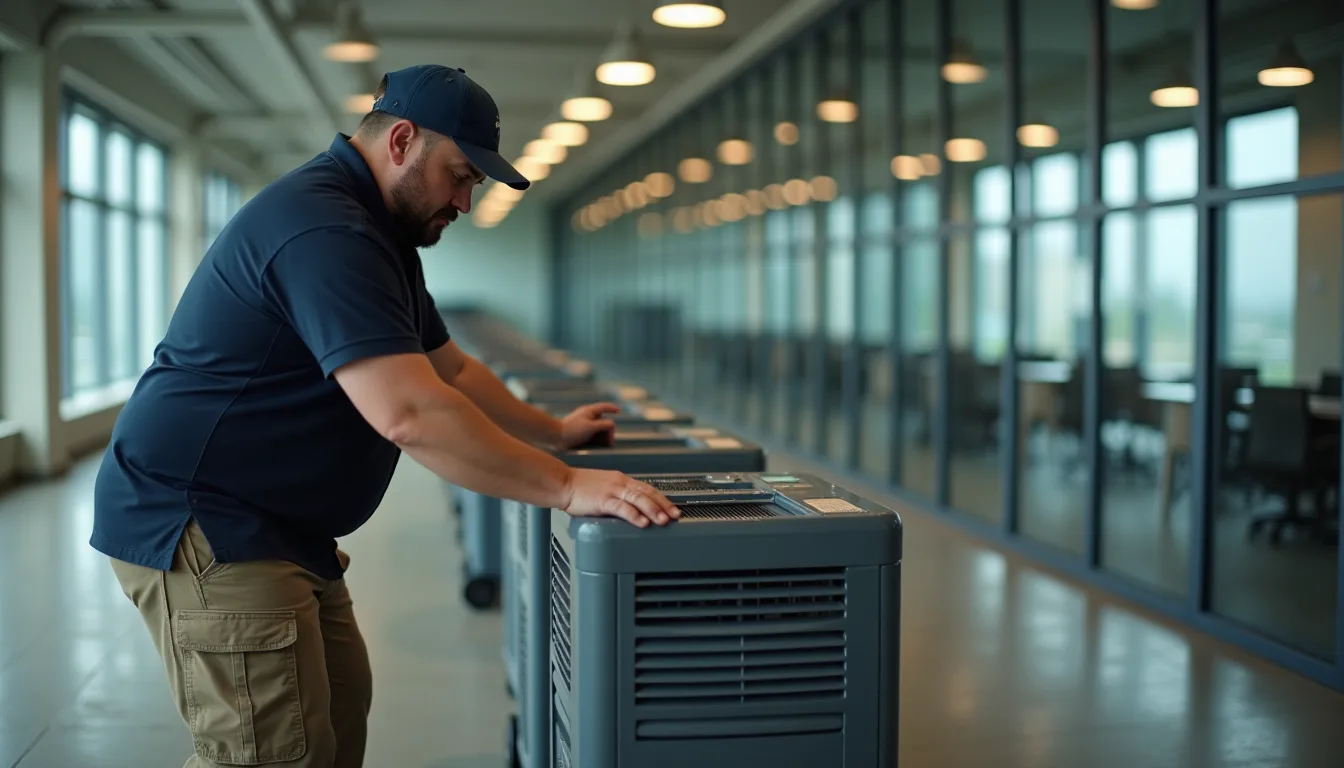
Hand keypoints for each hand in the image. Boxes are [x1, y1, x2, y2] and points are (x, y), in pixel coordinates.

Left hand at [556, 402, 619, 449]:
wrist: (556, 437)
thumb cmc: (573, 430)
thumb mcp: (591, 427)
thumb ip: (604, 424)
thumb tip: (612, 424)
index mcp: (589, 411)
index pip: (603, 407)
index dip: (611, 408)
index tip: (618, 411)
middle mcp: (587, 416)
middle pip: (603, 420)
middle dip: (608, 430)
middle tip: (610, 441)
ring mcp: (583, 425)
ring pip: (598, 429)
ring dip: (603, 436)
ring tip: (605, 445)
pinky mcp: (580, 433)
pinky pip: (592, 434)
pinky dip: (597, 439)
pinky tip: (598, 446)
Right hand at [561, 468, 680, 527]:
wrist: (562, 483)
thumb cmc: (579, 487)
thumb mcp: (604, 486)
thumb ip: (618, 494)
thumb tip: (631, 506)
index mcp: (621, 479)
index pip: (647, 488)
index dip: (662, 498)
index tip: (672, 508)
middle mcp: (619, 483)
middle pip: (647, 493)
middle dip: (663, 505)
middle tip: (675, 516)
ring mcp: (611, 491)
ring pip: (638, 499)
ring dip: (653, 510)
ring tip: (663, 520)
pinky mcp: (602, 500)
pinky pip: (622, 508)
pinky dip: (634, 515)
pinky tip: (642, 522)